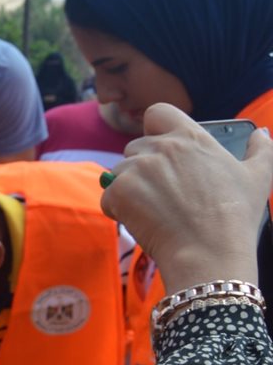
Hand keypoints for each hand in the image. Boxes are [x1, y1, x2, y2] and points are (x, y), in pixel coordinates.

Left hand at [102, 103, 272, 289]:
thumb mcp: (259, 177)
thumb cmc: (234, 217)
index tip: (159, 148)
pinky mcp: (120, 191)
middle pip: (134, 148)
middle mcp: (162, 147)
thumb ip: (261, 150)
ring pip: (119, 172)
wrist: (208, 251)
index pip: (158, 113)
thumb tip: (262, 134)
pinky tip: (142, 221)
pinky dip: (118, 210)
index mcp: (191, 138)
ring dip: (129, 189)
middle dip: (142, 168)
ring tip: (155, 210)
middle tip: (162, 194)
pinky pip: (108, 197)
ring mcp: (138, 168)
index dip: (154, 129)